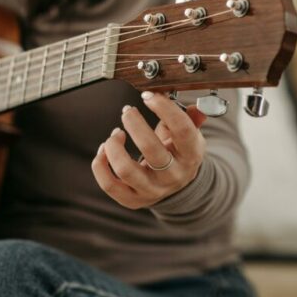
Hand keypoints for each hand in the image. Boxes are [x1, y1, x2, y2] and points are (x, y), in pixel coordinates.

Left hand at [91, 91, 207, 209]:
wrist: (177, 188)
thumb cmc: (178, 154)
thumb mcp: (190, 137)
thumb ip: (191, 119)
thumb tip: (196, 109)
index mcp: (190, 155)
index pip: (182, 130)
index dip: (164, 108)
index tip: (148, 96)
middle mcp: (172, 175)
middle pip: (150, 148)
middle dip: (134, 123)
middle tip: (128, 111)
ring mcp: (151, 190)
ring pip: (125, 169)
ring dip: (113, 145)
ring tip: (116, 133)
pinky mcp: (132, 200)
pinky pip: (109, 185)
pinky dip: (99, 164)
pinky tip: (104, 149)